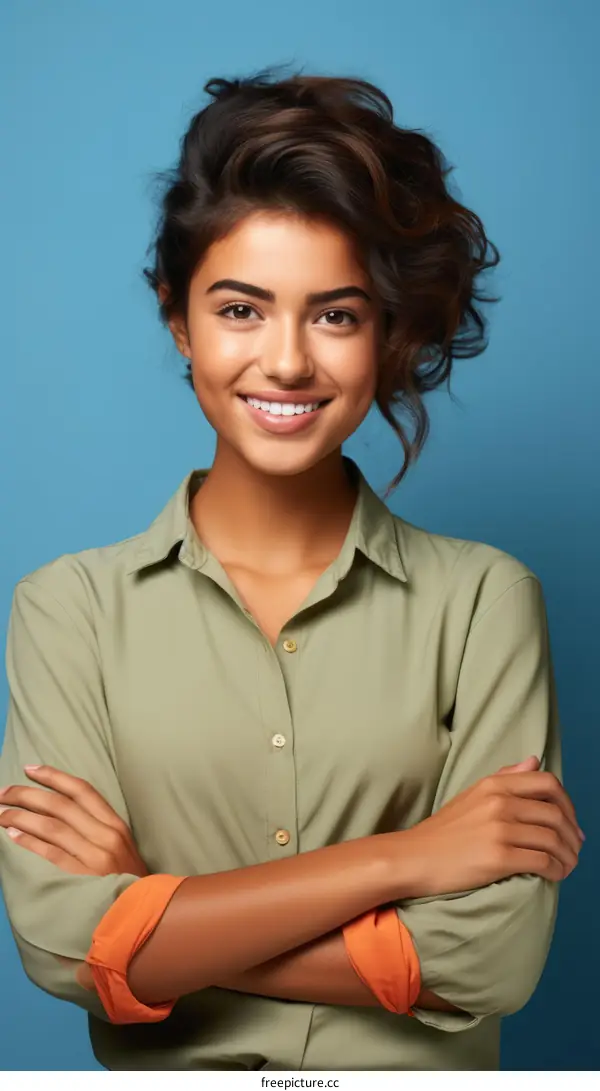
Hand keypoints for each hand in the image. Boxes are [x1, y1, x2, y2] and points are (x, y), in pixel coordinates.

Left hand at [0, 765, 148, 877]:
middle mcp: (106, 836)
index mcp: (116, 825)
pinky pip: (50, 853)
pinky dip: (29, 841)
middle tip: (4, 791)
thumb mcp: (121, 847)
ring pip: (51, 827)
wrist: (143, 915)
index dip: (54, 776)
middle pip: (61, 805)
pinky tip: (12, 834)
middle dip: (28, 794)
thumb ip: (98, 828)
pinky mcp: (82, 878)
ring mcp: (95, 858)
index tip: (30, 769)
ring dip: (21, 816)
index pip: (82, 790)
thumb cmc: (127, 880)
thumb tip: (59, 809)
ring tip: (1, 813)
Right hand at [396, 755, 584, 898]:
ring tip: (567, 866)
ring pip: (553, 838)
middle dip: (572, 834)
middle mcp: (499, 802)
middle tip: (574, 849)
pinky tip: (555, 876)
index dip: (568, 803)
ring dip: (568, 856)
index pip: (547, 782)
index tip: (570, 822)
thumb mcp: (472, 795)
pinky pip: (542, 861)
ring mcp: (499, 829)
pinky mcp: (498, 857)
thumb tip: (534, 760)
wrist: (413, 858)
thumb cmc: (442, 832)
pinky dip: (556, 870)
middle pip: (555, 813)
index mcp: (493, 784)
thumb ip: (505, 777)